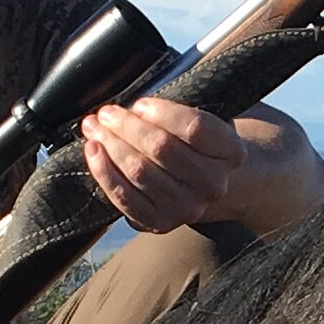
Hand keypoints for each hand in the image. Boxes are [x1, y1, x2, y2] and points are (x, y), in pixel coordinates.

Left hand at [78, 93, 245, 232]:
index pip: (195, 128)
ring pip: (140, 171)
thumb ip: (180, 106)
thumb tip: (137, 101)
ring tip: (95, 127)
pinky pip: (125, 197)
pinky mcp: (162, 222)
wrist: (204, 183)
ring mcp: (189, 207)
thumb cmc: (195, 143)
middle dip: (127, 126)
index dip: (163, 113)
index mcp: (231, 151)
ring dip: (111, 145)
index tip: (140, 104)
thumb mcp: (202, 117)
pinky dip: (104, 171)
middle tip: (107, 113)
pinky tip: (93, 151)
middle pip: (162, 149)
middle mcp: (214, 183)